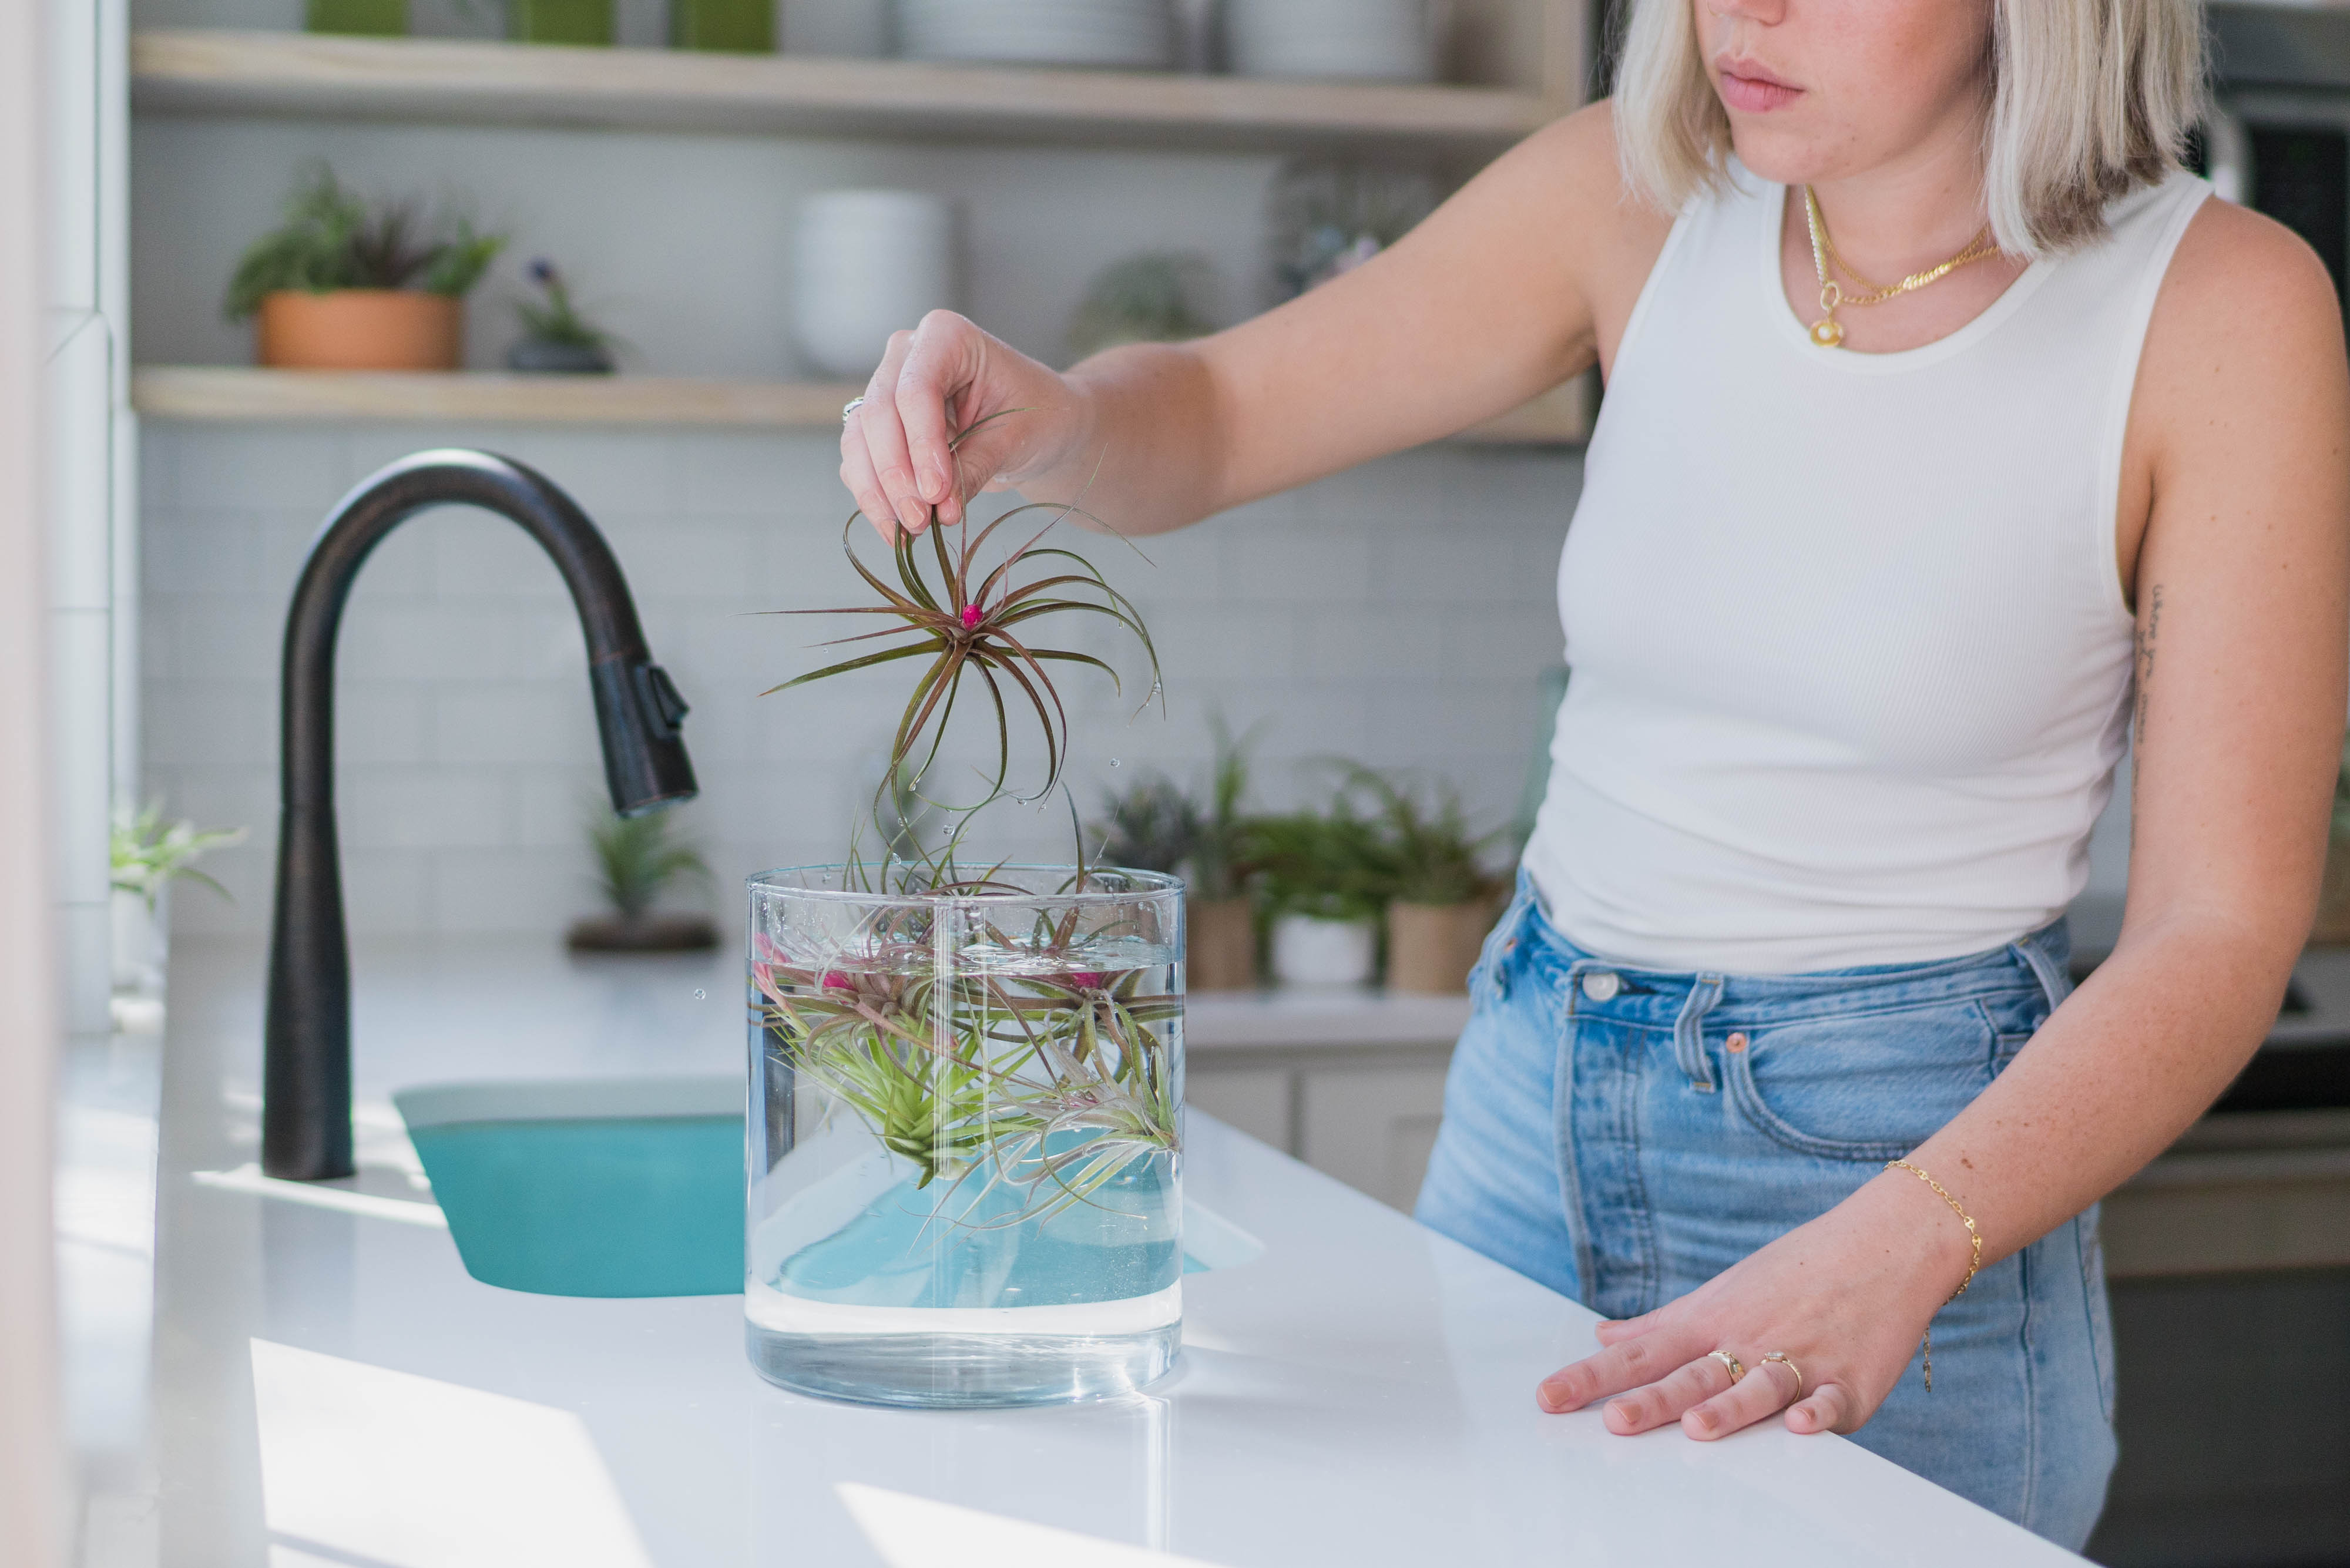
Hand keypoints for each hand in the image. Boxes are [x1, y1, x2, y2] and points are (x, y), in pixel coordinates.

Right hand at [839, 310, 1088, 540]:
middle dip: (896, 474)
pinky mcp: (878, 424)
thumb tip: (941, 510)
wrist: (1037, 423)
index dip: (921, 445)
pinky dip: (873, 496)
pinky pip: (859, 460)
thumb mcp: (1017, 438)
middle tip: (919, 520)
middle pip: (880, 413)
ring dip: (877, 490)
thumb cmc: (1037, 415)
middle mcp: (907, 353)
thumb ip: (975, 468)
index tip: (935, 493)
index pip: (916, 390)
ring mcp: (886, 386)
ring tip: (908, 531)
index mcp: (946, 335)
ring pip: (859, 438)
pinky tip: (895, 528)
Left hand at [1533, 1174, 1969, 1440]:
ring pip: (1757, 1387)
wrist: (1883, 1245)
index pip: (1640, 1356)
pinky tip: (1801, 1425)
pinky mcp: (1850, 1381)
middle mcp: (1747, 1343)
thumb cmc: (1796, 1273)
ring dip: (1729, 1408)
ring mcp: (1799, 1360)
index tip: (1548, 1399)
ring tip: (1697, 1425)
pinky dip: (1818, 1413)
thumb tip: (1603, 1337)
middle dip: (1651, 1400)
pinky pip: (1831, 1401)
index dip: (1592, 1378)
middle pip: (1691, 1374)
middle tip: (1613, 1421)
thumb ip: (1660, 1324)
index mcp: (1710, 1324)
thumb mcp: (1720, 1293)